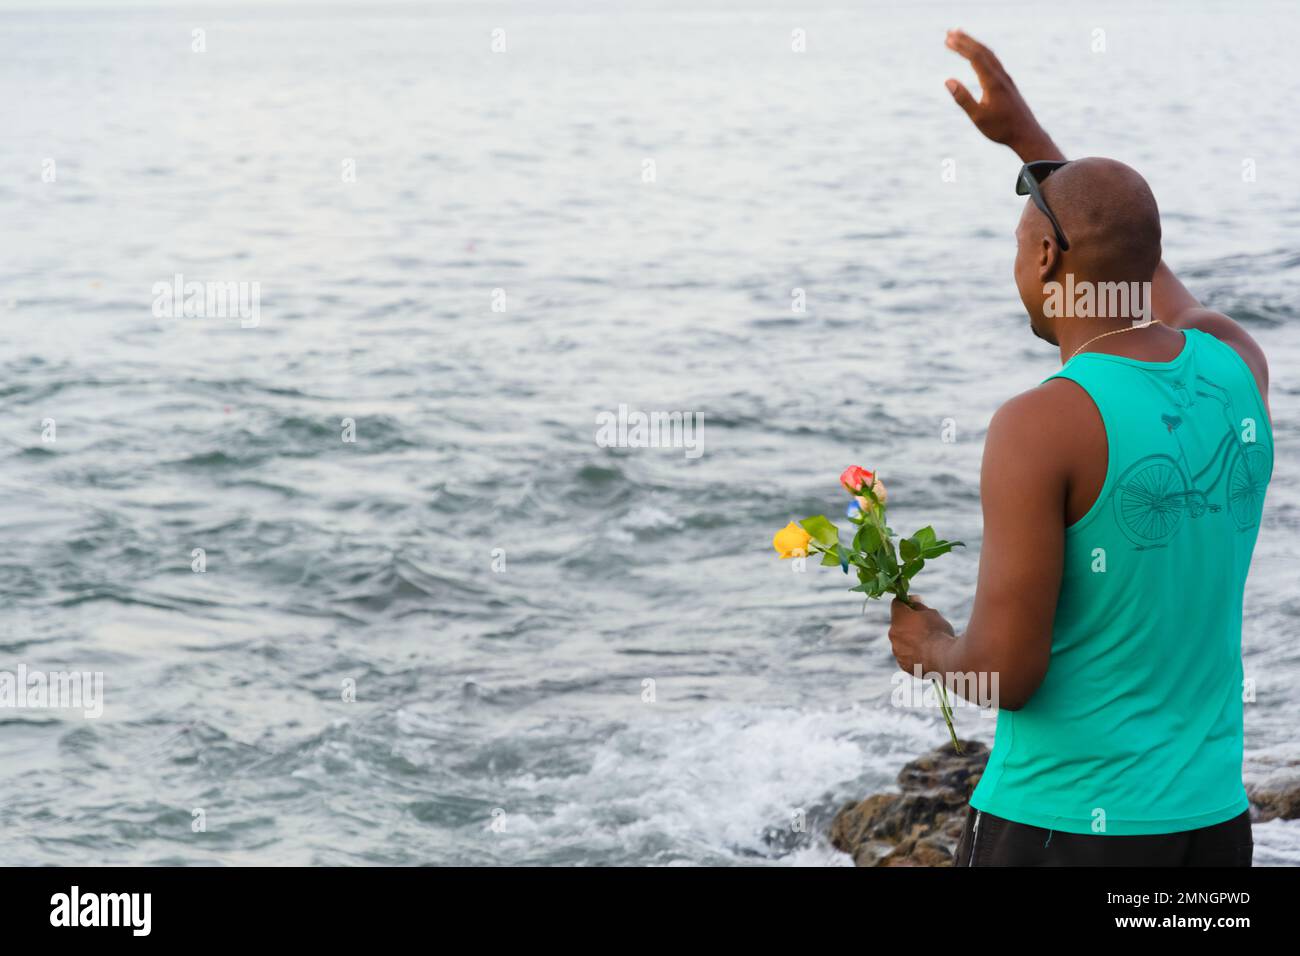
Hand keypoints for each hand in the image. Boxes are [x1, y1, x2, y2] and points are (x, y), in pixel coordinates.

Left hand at [888, 595, 955, 675]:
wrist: (944, 659)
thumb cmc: (939, 632)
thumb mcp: (932, 613)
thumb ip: (919, 606)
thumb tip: (913, 601)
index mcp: (899, 617)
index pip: (896, 603)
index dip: (906, 602)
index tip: (916, 603)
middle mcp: (893, 633)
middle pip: (898, 624)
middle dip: (908, 623)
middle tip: (925, 626)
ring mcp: (896, 650)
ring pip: (901, 641)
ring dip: (910, 640)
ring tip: (928, 643)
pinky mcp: (902, 664)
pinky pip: (906, 656)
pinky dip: (913, 654)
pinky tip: (926, 655)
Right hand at [943, 29, 1059, 159]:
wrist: (1026, 134)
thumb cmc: (1001, 129)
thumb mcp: (978, 117)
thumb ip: (963, 98)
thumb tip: (948, 81)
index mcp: (992, 82)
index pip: (975, 57)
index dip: (960, 47)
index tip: (947, 40)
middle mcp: (1000, 76)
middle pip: (982, 51)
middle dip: (966, 40)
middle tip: (950, 32)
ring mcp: (1005, 78)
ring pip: (989, 55)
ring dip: (974, 44)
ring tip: (961, 39)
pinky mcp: (1007, 83)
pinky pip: (994, 61)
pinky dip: (982, 53)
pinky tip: (978, 55)